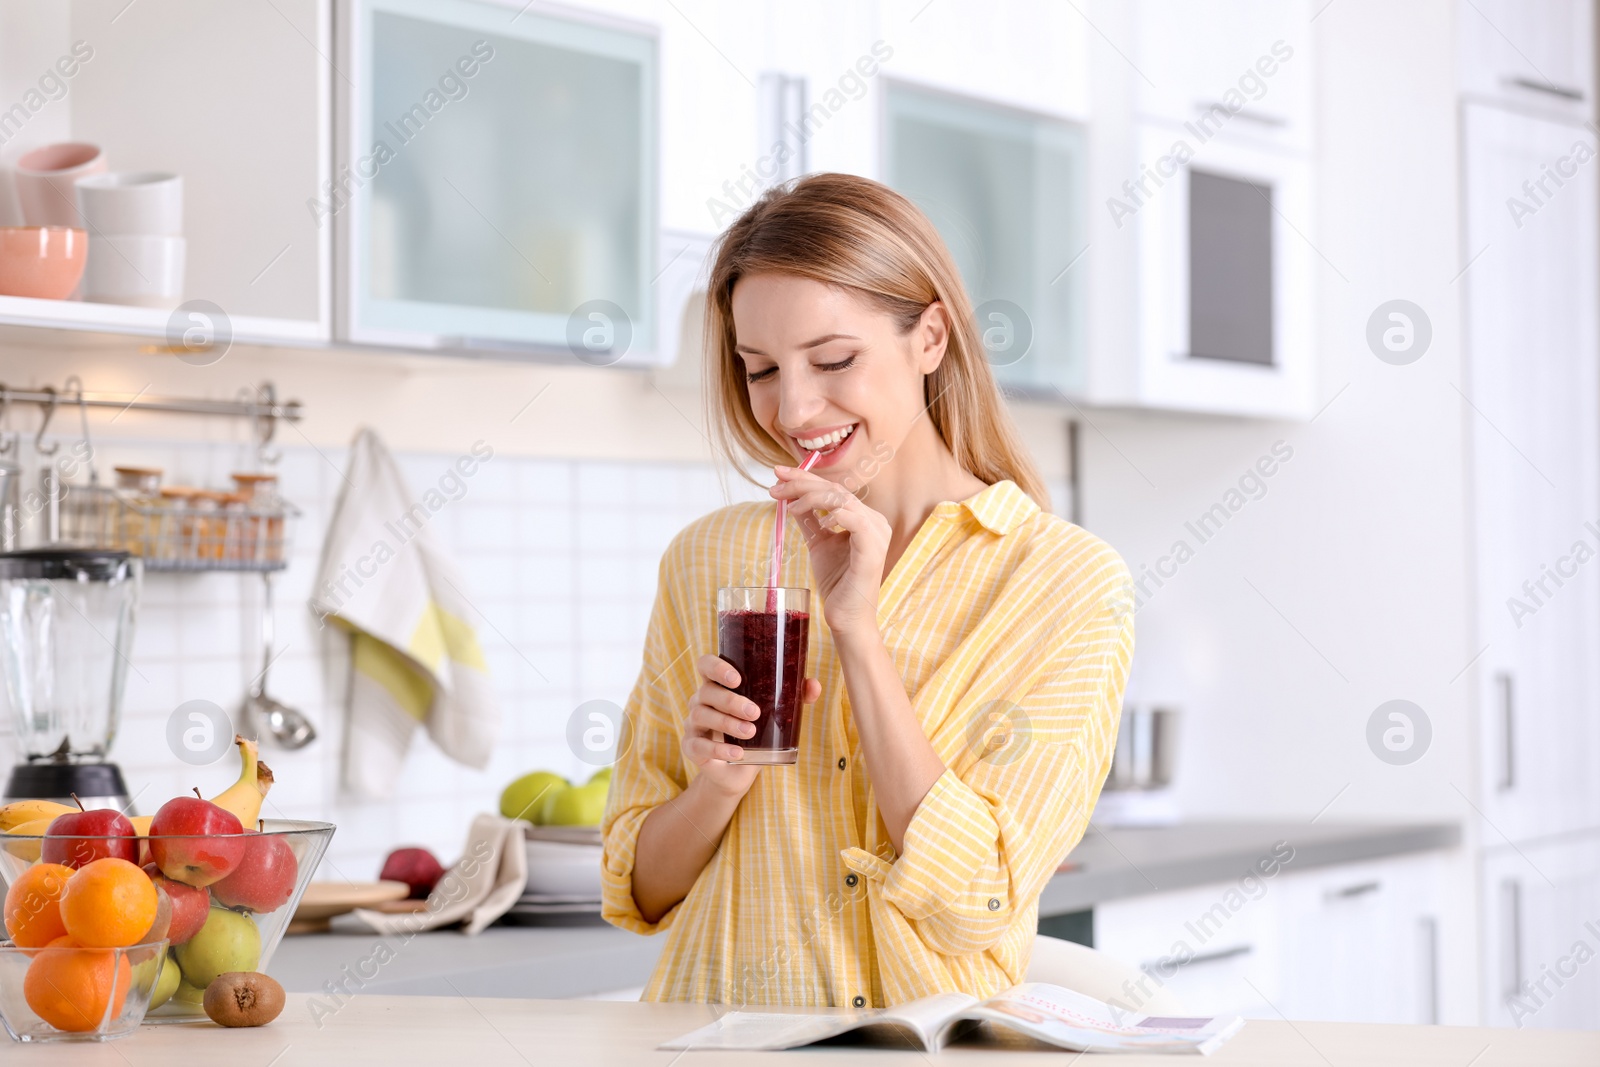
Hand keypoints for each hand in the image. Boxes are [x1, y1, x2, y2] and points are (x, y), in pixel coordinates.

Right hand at [684, 653, 822, 795]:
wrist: (737, 772)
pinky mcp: (692, 747)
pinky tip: (737, 753)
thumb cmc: (755, 732)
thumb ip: (793, 697)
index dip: (716, 667)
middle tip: (755, 712)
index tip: (737, 678)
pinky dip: (719, 749)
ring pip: (701, 716)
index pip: (706, 665)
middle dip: (730, 701)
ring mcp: (693, 724)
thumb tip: (814, 685)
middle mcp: (701, 701)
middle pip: (707, 692)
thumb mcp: (774, 714)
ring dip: (726, 723)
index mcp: (717, 685)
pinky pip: (699, 745)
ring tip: (750, 732)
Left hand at [770, 466, 890, 638]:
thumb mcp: (818, 543)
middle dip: (801, 483)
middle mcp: (874, 521)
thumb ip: (810, 520)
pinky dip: (832, 513)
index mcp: (864, 518)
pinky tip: (813, 519)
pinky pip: (854, 519)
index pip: (833, 489)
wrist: (846, 617)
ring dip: (810, 497)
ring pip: (841, 499)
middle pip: (835, 489)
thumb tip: (791, 498)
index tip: (777, 475)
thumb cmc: (837, 583)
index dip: (804, 478)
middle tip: (774, 485)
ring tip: (787, 506)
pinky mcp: (872, 548)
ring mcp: (876, 533)